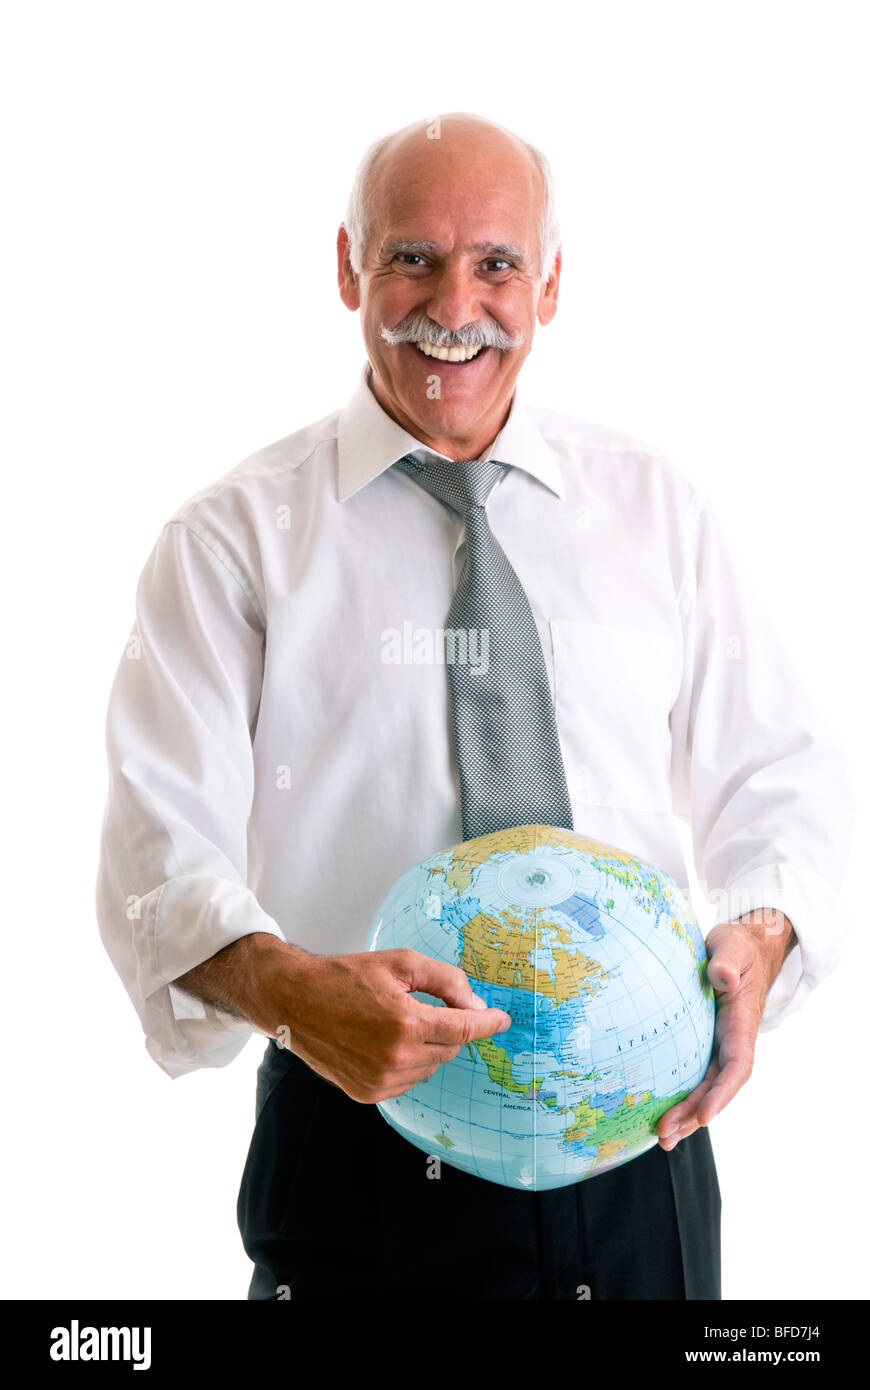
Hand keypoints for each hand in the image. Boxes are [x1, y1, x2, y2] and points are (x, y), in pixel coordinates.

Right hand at [257, 942, 512, 1103]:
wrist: (295, 1000)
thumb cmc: (346, 976)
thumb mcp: (400, 962)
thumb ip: (445, 980)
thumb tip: (475, 1004)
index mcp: (406, 1023)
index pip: (465, 1029)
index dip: (488, 1022)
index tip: (502, 1020)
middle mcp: (396, 1058)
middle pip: (450, 1047)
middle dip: (449, 1027)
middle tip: (424, 1005)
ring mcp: (381, 1081)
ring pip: (431, 1066)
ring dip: (428, 1046)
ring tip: (395, 1021)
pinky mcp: (368, 1094)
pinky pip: (408, 1080)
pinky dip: (408, 1062)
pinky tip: (384, 1042)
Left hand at [656, 910, 793, 1151]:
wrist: (737, 947)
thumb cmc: (736, 947)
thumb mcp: (733, 947)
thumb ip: (728, 962)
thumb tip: (722, 976)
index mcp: (741, 1023)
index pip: (737, 1066)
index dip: (722, 1093)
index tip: (705, 1116)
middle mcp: (731, 1041)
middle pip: (716, 1087)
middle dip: (694, 1114)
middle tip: (665, 1136)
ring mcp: (716, 1044)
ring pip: (703, 1087)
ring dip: (685, 1114)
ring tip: (661, 1138)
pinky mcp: (702, 1042)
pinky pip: (691, 1073)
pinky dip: (679, 1096)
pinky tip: (658, 1113)